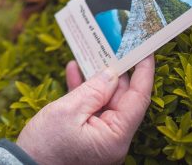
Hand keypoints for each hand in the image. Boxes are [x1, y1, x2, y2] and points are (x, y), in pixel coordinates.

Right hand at [16, 55, 154, 164]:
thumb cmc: (45, 146)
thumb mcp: (67, 111)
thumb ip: (93, 90)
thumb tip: (112, 73)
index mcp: (115, 137)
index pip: (138, 99)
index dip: (143, 73)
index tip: (146, 51)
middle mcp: (113, 139)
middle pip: (121, 98)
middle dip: (116, 71)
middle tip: (113, 45)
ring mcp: (100, 137)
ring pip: (104, 100)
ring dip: (96, 77)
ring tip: (92, 52)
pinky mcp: (86, 135)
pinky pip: (90, 108)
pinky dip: (82, 90)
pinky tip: (74, 70)